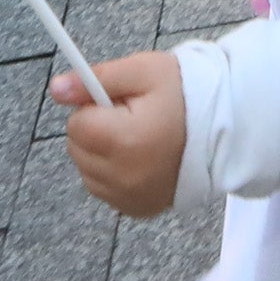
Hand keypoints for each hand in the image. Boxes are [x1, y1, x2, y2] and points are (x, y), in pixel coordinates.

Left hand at [52, 54, 186, 218]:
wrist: (223, 130)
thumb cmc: (184, 95)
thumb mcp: (143, 71)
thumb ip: (96, 78)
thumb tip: (56, 89)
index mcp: (124, 140)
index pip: (77, 124)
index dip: (94, 107)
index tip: (120, 102)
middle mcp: (123, 176)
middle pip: (78, 149)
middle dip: (96, 130)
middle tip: (131, 118)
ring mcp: (129, 198)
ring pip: (87, 171)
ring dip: (102, 153)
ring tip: (136, 137)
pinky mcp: (136, 209)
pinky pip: (104, 190)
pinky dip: (113, 175)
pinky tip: (139, 158)